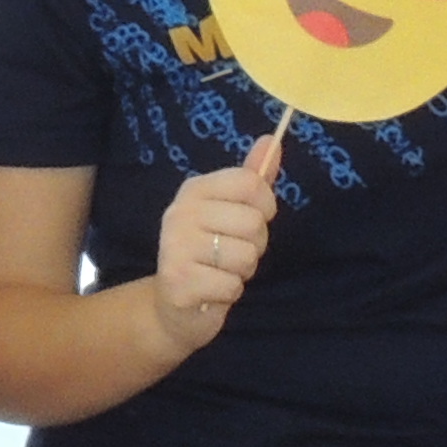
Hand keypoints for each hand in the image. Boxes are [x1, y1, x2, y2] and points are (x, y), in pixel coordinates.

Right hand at [146, 133, 285, 353]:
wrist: (174, 304)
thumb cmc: (210, 254)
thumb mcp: (231, 212)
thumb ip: (252, 179)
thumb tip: (272, 142)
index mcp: (195, 190)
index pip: (251, 184)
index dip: (265, 207)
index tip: (252, 219)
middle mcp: (180, 213)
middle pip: (254, 222)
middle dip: (255, 245)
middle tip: (231, 254)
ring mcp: (176, 247)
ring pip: (246, 256)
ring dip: (242, 271)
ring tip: (220, 272)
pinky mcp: (179, 283)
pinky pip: (232, 285)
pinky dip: (229, 292)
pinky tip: (211, 290)